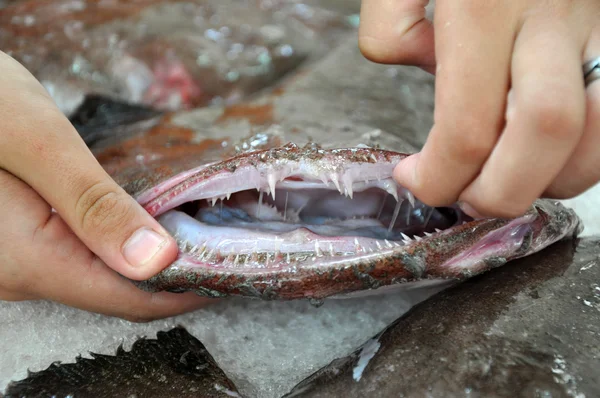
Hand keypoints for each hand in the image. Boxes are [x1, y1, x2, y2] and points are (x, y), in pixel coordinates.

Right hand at [0, 52, 208, 320]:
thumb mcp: (36, 144)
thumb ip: (95, 205)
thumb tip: (157, 260)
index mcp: (31, 260)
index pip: (131, 299)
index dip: (188, 288)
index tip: (233, 266)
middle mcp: (22, 275)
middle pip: (120, 291)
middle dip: (177, 270)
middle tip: (224, 236)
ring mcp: (17, 262)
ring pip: (103, 274)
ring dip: (154, 255)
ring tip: (198, 224)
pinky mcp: (18, 243)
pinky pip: (82, 256)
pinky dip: (125, 241)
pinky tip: (148, 215)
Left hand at [359, 0, 599, 217]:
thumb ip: (391, 23)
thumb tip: (424, 67)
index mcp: (481, 4)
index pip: (467, 129)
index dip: (438, 178)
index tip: (415, 179)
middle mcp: (552, 13)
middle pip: (545, 136)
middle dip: (499, 193)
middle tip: (466, 197)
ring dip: (551, 179)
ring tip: (507, 176)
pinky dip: (588, 150)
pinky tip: (550, 149)